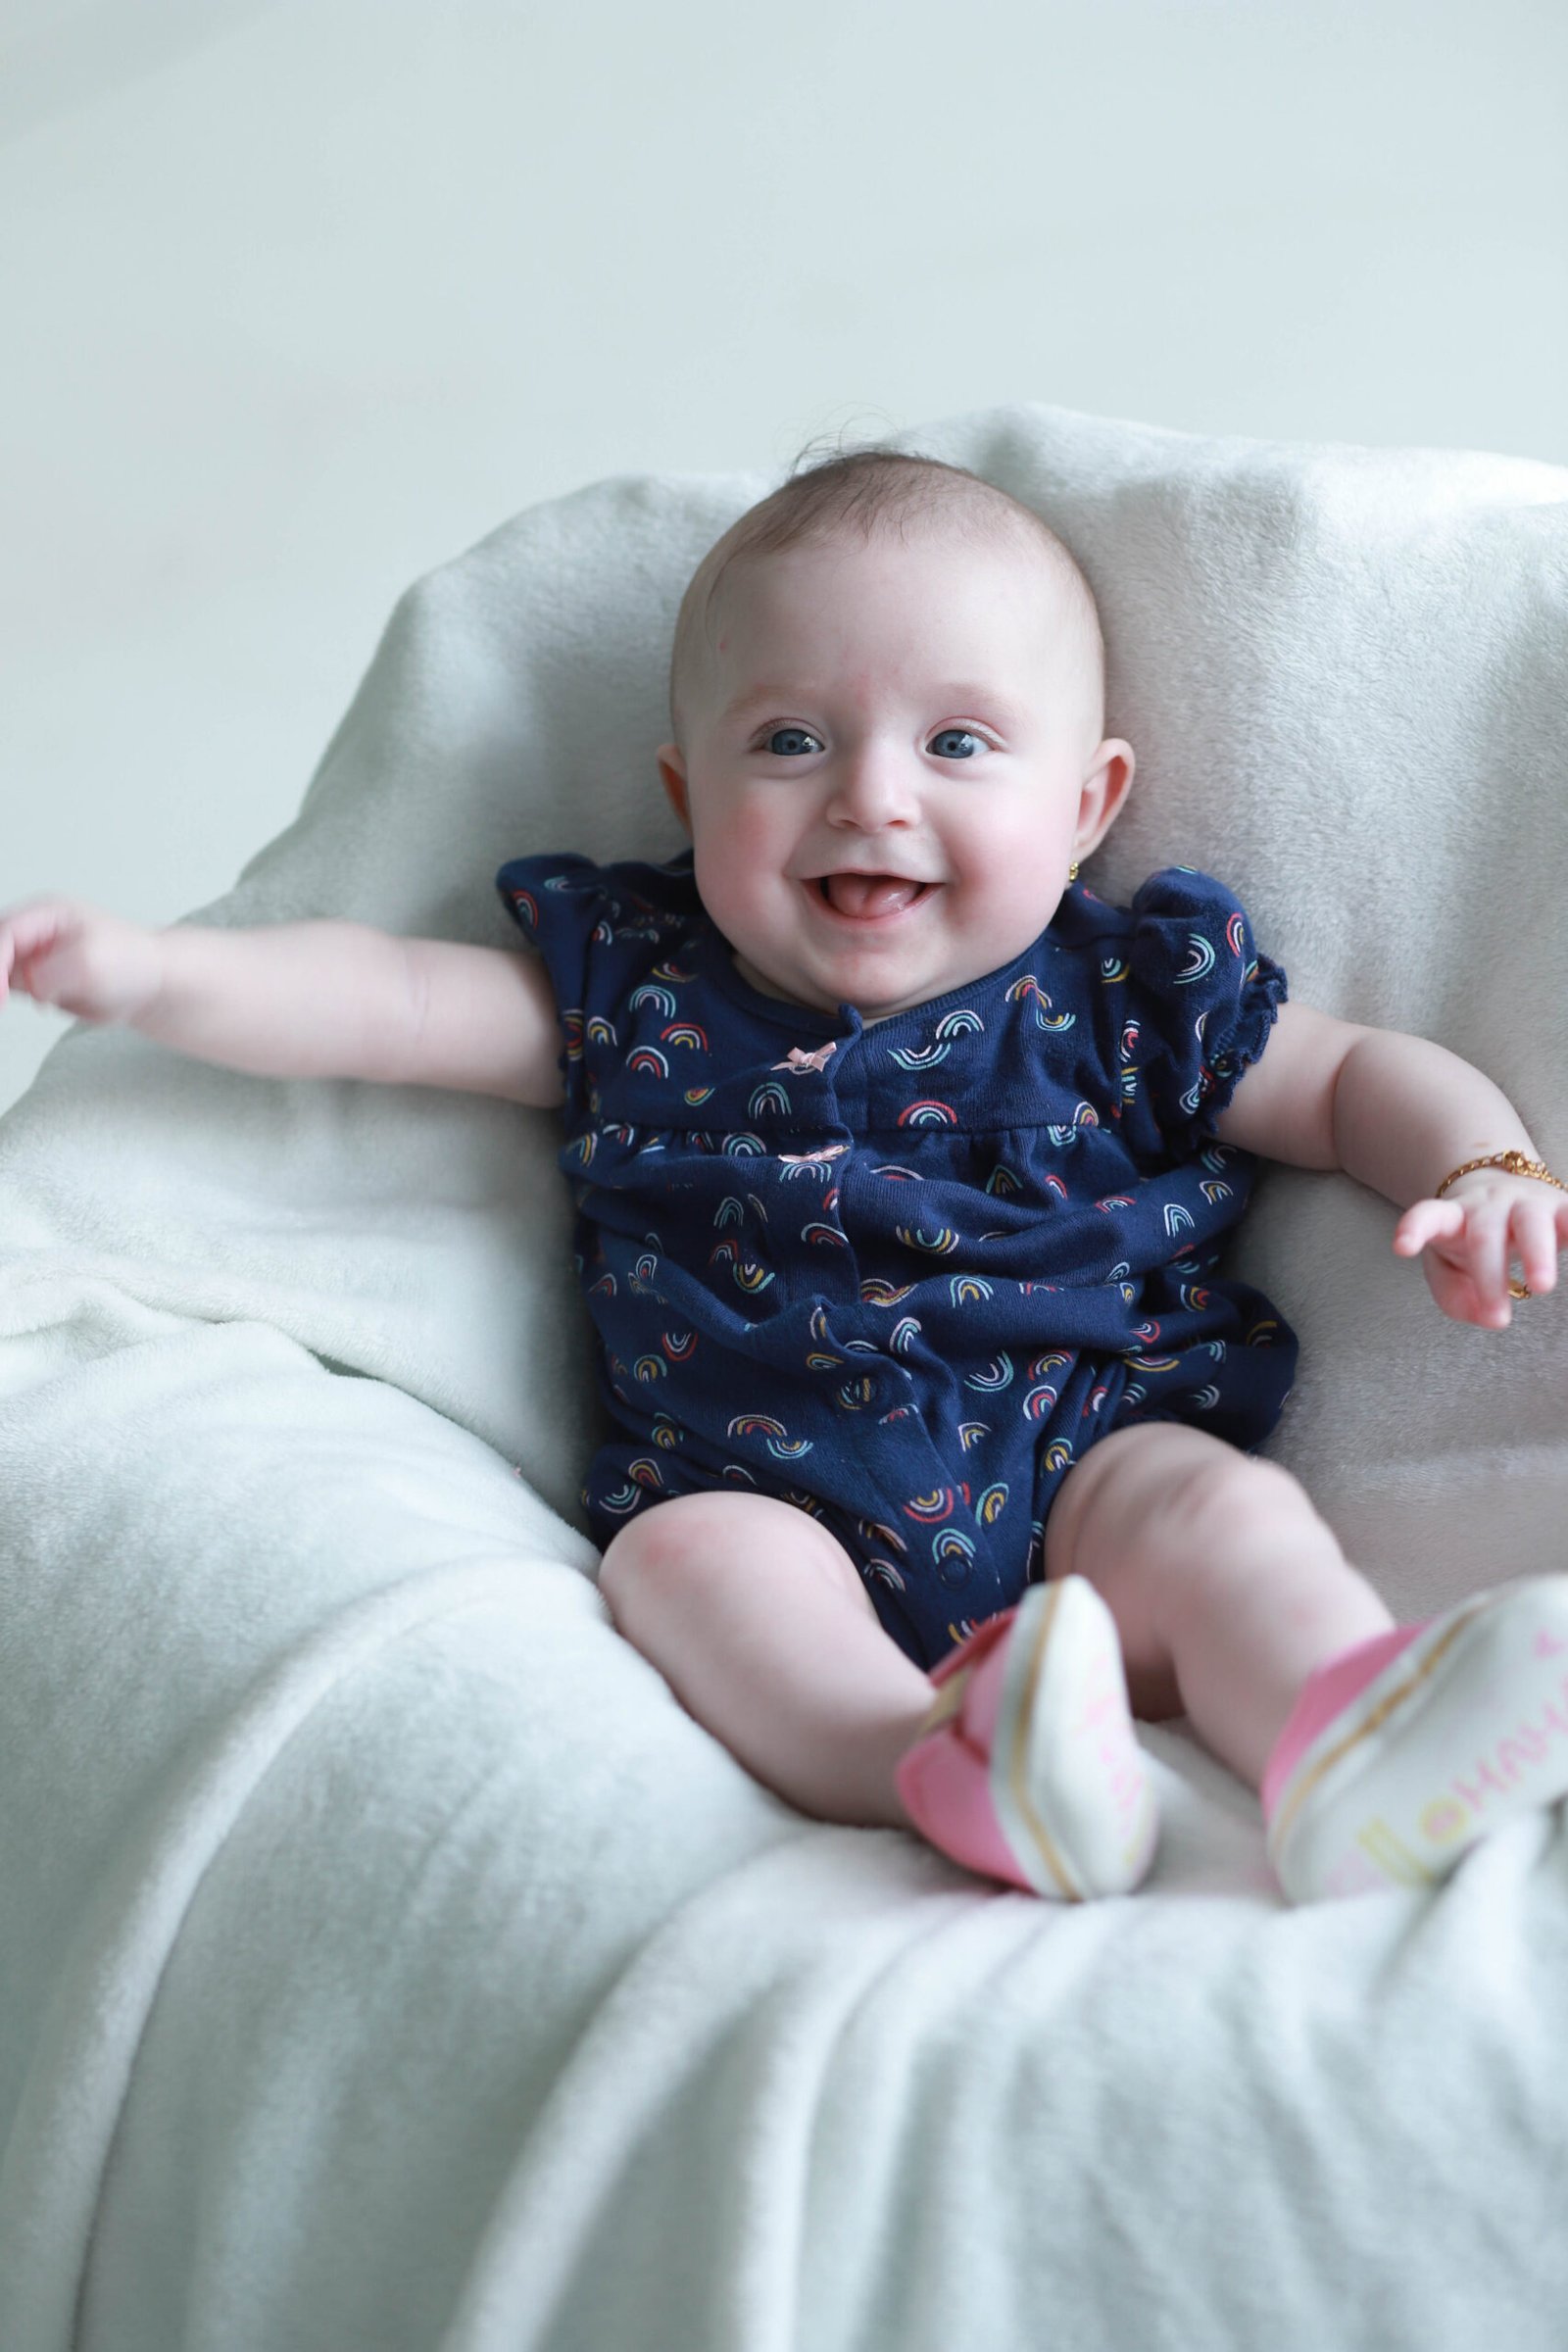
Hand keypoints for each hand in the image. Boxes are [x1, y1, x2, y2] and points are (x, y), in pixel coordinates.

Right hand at [0, 896, 164, 1028]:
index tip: (3, 990)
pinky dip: (12, 998)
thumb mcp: (91, 963)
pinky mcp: (36, 983)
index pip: (5, 932)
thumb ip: (52, 972)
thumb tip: (30, 985)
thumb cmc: (131, 961)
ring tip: (44, 997)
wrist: (152, 984)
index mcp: (46, 915)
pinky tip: (44, 1002)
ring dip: (5, 988)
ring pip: (0, 973)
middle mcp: (34, 934)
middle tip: (3, 999)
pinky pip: (9, 991)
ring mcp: (33, 958)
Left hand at [1393, 1169, 1567, 1327]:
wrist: (1507, 1190)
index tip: (1402, 1247)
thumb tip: (1487, 1318)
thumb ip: (1454, 1296)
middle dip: (1488, 1276)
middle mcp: (1489, 1204)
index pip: (1429, 1217)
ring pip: (1532, 1222)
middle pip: (1484, 1234)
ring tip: (1540, 1285)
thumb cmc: (1471, 1239)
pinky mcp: (1563, 1205)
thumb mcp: (1450, 1267)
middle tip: (1497, 1320)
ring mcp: (1528, 1202)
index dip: (1414, 1229)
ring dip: (1537, 1253)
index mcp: (1453, 1216)